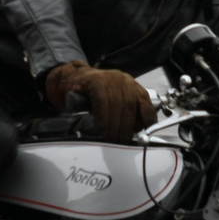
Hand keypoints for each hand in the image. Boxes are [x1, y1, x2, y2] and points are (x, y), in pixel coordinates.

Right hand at [43, 62, 157, 142]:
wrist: (71, 80)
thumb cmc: (92, 94)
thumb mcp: (113, 104)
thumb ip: (126, 115)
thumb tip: (136, 132)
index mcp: (132, 86)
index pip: (145, 102)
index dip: (146, 118)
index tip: (144, 132)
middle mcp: (124, 80)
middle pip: (130, 105)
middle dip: (126, 127)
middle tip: (122, 142)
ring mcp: (110, 78)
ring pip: (117, 104)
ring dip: (114, 125)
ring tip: (112, 138)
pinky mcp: (95, 80)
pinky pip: (102, 100)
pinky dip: (103, 116)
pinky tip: (102, 127)